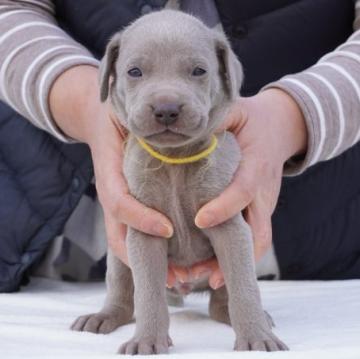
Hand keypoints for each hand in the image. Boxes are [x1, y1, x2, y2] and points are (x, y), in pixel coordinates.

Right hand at [49, 65, 173, 266]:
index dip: (141, 220)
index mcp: (110, 175)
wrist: (97, 116)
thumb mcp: (126, 116)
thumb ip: (145, 128)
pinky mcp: (129, 203)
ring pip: (128, 242)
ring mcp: (119, 202)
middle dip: (148, 262)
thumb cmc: (116, 115)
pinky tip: (179, 258)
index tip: (168, 231)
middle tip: (179, 279)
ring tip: (183, 277)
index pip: (119, 204)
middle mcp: (113, 194)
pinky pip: (136, 234)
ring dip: (153, 264)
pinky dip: (154, 251)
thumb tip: (178, 132)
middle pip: (121, 238)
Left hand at [186, 89, 306, 288]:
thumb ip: (215, 120)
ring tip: (202, 279)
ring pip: (253, 242)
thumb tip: (183, 128)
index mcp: (257, 165)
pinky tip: (210, 268)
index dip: (225, 207)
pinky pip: (249, 238)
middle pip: (255, 231)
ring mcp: (263, 205)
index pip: (244, 190)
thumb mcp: (235, 111)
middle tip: (200, 272)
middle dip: (231, 254)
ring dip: (231, 263)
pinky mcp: (257, 211)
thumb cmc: (252, 119)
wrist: (279, 127)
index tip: (199, 220)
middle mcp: (263, 192)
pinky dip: (233, 256)